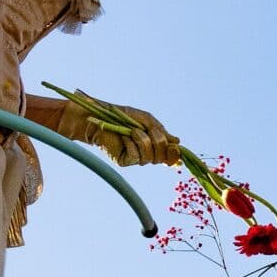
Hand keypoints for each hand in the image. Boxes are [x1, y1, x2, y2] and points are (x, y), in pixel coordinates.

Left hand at [52, 92, 183, 166]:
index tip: (175, 146)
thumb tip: (177, 142)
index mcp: (153, 145)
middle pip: (162, 158)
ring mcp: (135, 158)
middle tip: (150, 130)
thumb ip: (161, 131)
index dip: (174, 154)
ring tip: (132, 130)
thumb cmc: (122, 115)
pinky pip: (135, 156)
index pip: (169, 156)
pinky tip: (124, 136)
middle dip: (159, 142)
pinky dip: (132, 142)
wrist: (100, 116)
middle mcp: (146, 154)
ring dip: (143, 140)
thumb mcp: (146, 120)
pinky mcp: (123, 161)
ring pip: (149, 157)